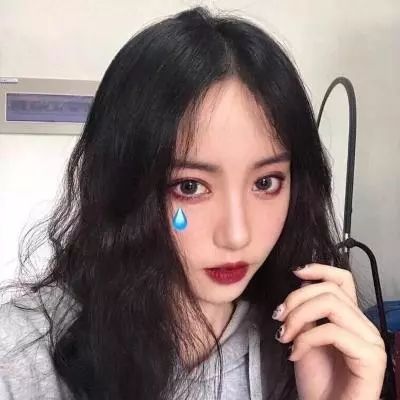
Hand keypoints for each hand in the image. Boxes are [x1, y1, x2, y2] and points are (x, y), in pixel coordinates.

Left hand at [272, 263, 386, 399]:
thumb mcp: (304, 334)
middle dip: (296, 299)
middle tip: (278, 318)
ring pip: (331, 304)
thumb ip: (307, 310)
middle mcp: (364, 325)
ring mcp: (371, 341)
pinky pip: (332, 331)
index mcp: (350, 317)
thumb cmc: (316, 378)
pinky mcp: (371, 357)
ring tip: (284, 336)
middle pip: (330, 289)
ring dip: (298, 316)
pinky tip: (294, 354)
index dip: (320, 269)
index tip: (296, 272)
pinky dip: (306, 339)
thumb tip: (300, 284)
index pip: (343, 279)